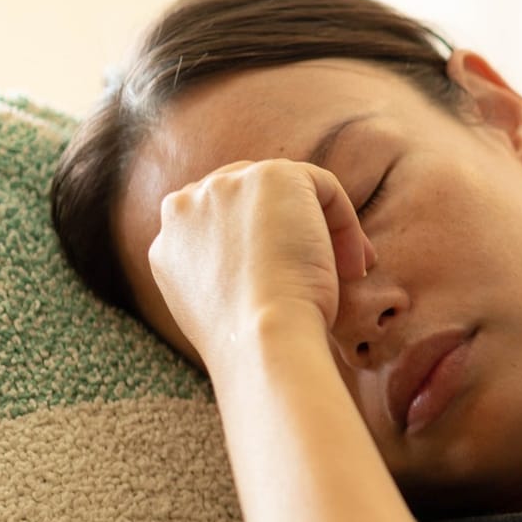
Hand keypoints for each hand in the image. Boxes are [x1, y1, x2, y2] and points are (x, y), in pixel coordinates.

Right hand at [146, 158, 375, 373]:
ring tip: (346, 274)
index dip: (262, 246)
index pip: (217, 224)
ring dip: (321, 231)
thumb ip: (222, 279)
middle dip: (290, 232)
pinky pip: (321, 185)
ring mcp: (224, 186)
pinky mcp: (271, 177)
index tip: (292, 279)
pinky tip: (353, 264)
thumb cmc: (252, 343)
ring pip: (285, 193)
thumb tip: (259, 274)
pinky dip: (345, 221)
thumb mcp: (219, 312)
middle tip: (328, 274)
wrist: (261, 337)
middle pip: (247, 200)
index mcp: (169, 243)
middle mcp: (187, 206)